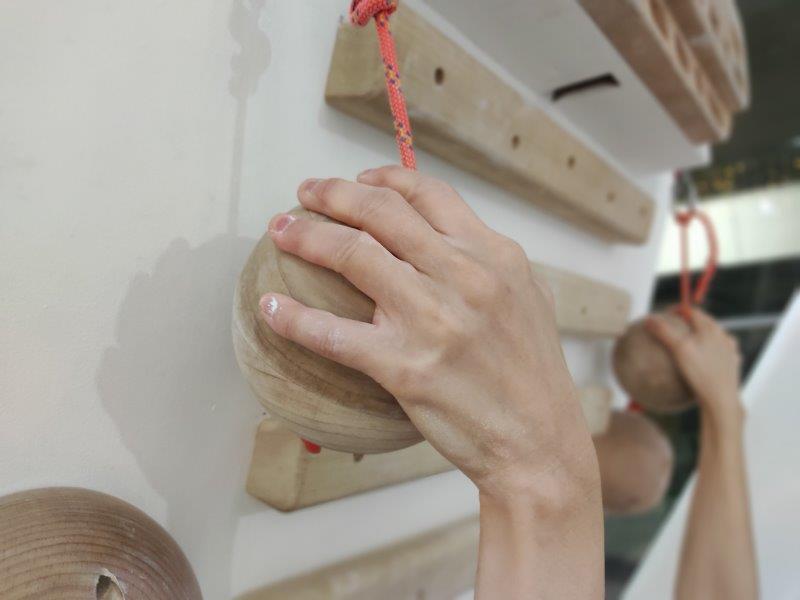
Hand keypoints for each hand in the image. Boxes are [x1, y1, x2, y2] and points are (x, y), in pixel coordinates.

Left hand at [259, 166, 598, 503]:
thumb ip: (486, 262)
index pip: (428, 194)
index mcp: (493, 254)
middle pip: (381, 213)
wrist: (538, 441)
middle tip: (304, 194)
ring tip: (281, 230)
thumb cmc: (532, 373)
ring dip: (306, 236)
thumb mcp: (526, 297)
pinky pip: (333, 334)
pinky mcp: (404, 366)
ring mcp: (432, 319)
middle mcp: (463, 276)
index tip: (357, 180)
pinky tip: (269, 308)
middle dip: (332, 194)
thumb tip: (442, 239)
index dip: (384, 179)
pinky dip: (293, 318)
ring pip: (352, 256)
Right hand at [646, 308, 742, 425]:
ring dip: (701, 336)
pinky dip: (710, 353)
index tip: (666, 315)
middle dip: (690, 322)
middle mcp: (723, 336)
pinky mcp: (732, 364)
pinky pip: (719, 354)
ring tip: (689, 344)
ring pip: (714, 337)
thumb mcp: (679, 349)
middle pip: (704, 322)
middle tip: (675, 328)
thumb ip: (664, 331)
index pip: (692, 311)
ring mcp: (729, 350)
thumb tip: (648, 320)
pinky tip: (701, 361)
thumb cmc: (701, 373)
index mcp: (710, 328)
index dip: (678, 310)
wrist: (721, 398)